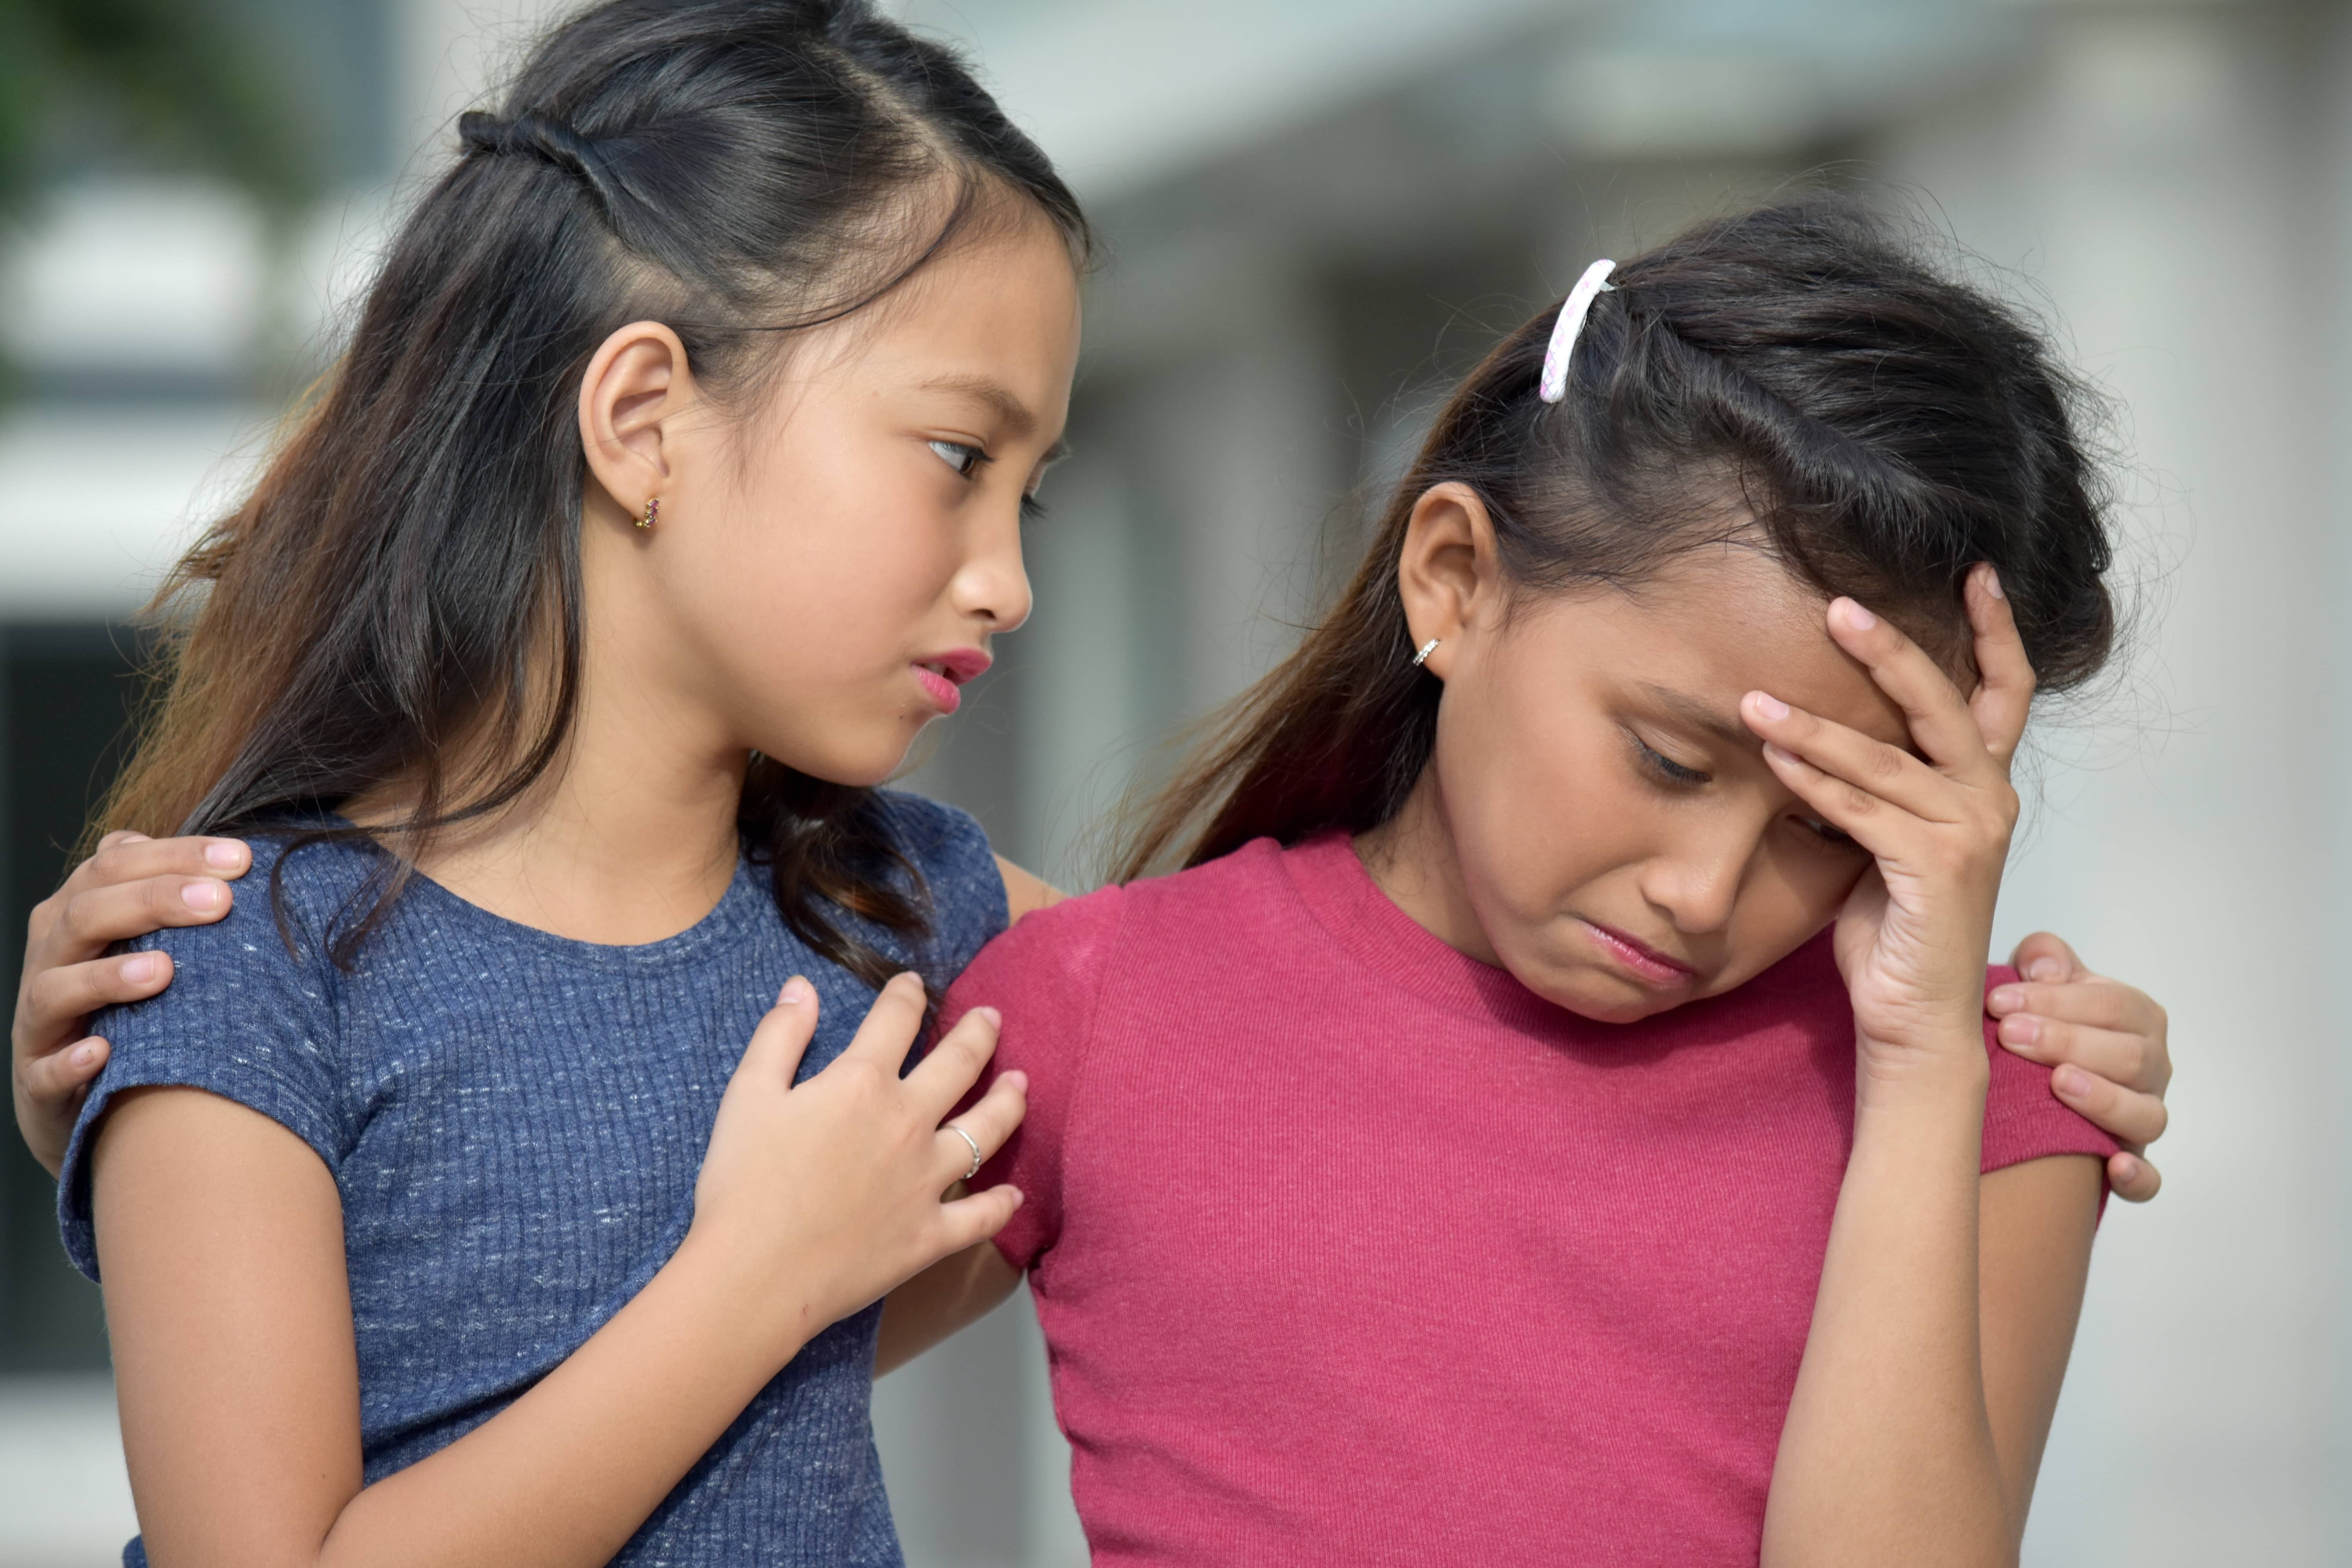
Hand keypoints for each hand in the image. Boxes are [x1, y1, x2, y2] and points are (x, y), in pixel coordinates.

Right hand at [13, 831, 251, 1176]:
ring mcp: (39, 1022)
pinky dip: (70, 1062)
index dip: (175, 855)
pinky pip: (46, 1073)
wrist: (80, 1091)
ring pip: (56, 989)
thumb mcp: (139, 941)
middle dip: (152, 900)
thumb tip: (216, 852)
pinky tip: (102, 1052)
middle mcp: (50, 960)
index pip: (114, 865)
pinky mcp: (37, 1081)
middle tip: (220, 901)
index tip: (242, 858)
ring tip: (164, 971)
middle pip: (87, 915)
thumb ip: (163, 893)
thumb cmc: (125, 1001)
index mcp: (75, 915)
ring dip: (107, 978)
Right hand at [685, 971, 1027, 1353]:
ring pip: (987, 1131)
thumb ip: (779, 1035)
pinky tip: (1016, 1194)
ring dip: (1009, 1101)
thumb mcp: (748, 1095)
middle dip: (979, 1032)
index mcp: (863, 1084)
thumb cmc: (742, 1184)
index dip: (907, 995)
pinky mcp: (931, 1234)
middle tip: (992, 1016)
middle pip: (960, 1063)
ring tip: (1021, 1083)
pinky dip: (1002, 1205)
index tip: (914, 985)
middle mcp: (908, 1123)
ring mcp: (927, 1180)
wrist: (755, 1274)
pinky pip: (981, 1217)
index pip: (896, 1020)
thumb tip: (803, 987)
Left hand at [1741, 567, 2028, 1083]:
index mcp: (1983, 787)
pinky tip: (1770, 758)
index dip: (1996, 633)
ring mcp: (1968, 833)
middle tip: (1837, 606)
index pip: (2004, 694)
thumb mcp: (1886, 840)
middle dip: (1889, 651)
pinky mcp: (1934, 868)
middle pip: (1944, 704)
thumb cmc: (1894, 928)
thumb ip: (1877, 789)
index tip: (1975, 573)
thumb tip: (1819, 737)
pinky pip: (1860, 810)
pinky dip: (1813, 781)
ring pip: (1885, 758)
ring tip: (1753, 701)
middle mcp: (1988, 800)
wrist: (1913, 1015)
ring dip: (1812, 726)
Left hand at [1988, 933, 2169, 1200]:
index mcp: (2136, 1018)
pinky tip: (2113, 1168)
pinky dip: (2137, 1177)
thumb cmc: (2043, 1021)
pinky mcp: (2132, 1160)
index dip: (2055, 1000)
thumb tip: (2044, 967)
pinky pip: (2148, 1178)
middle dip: (2066, 1042)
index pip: (2110, 1004)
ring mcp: (2144, 1115)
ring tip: (2057, 1082)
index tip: (1998, 1001)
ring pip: (2145, 1113)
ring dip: (2102, 1098)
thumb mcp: (2042, 981)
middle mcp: (2150, 1067)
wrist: (2036, 1073)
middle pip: (2128, 1055)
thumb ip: (2044, 959)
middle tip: (2010, 1036)